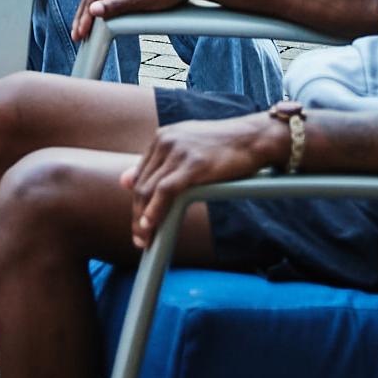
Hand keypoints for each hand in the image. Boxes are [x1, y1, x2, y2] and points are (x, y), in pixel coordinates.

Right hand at [72, 0, 198, 41]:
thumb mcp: (140, 1)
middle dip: (82, 17)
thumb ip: (116, 6)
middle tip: (77, 36)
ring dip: (91, 15)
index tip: (78, 35)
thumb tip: (92, 10)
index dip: (82, 18)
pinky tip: (102, 20)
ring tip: (85, 31)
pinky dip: (102, 11)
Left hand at [122, 114, 286, 248]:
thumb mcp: (187, 149)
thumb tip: (124, 181)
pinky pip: (165, 192)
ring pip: (149, 190)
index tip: (139, 223)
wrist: (254, 138)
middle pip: (141, 184)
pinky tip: (150, 226)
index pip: (141, 175)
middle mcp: (165, 141)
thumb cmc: (225, 146)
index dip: (137, 202)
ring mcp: (178, 151)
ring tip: (144, 240)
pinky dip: (154, 211)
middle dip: (137, 214)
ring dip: (143, 219)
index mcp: (162, 137)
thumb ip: (158, 164)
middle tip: (139, 239)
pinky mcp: (192, 165)